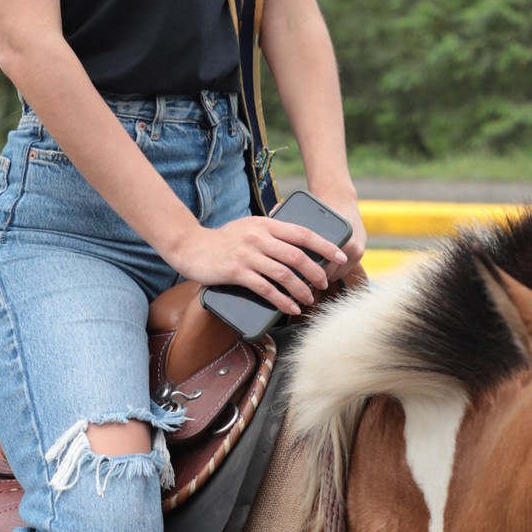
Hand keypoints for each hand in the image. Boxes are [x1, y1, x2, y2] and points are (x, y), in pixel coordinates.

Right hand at [171, 212, 349, 318]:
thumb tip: (298, 246)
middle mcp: (259, 237)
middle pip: (297, 256)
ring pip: (284, 274)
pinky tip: (291, 308)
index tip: (340, 256)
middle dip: (316, 273)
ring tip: (309, 299)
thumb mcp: (249, 227)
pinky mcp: (236, 271)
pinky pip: (266, 289)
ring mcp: (248, 254)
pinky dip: (282, 300)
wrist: (191, 246)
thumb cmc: (223, 240)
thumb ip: (270, 233)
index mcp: (266, 224)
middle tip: (324, 284)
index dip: (325, 245)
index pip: (302, 233)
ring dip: (301, 290)